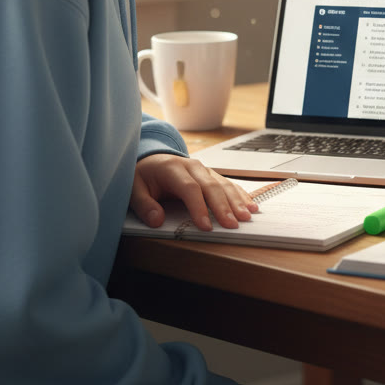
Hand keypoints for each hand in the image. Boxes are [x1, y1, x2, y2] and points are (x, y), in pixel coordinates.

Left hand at [130, 154, 258, 230]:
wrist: (151, 159)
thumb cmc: (143, 176)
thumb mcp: (134, 189)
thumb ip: (144, 205)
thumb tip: (157, 220)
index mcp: (172, 168)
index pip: (189, 188)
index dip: (198, 207)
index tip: (205, 226)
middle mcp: (192, 166)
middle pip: (211, 186)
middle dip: (223, 206)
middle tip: (233, 224)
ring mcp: (204, 169)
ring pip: (223, 184)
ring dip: (236, 201)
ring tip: (246, 216)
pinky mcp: (211, 174)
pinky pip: (228, 183)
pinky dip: (240, 194)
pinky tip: (250, 204)